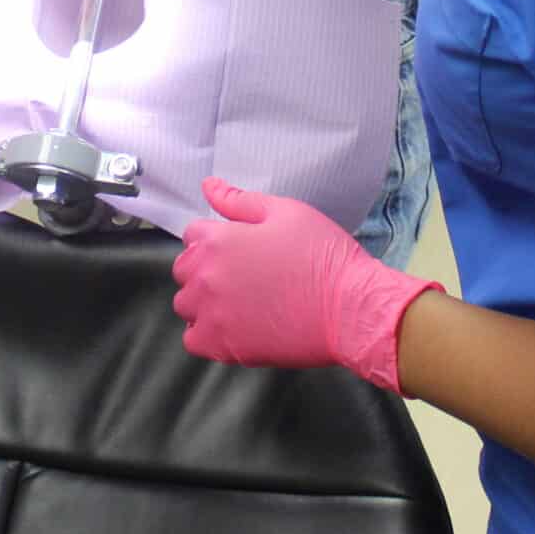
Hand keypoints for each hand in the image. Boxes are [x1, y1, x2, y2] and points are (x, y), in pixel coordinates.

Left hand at [171, 177, 440, 393]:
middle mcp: (206, 278)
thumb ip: (240, 201)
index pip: (192, 235)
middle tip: (242, 275)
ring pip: (186, 306)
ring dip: (203, 301)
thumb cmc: (323, 255)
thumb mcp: (286, 212)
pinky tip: (234, 327)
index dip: (215, 238)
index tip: (239, 248)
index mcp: (217, 241)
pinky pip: (194, 340)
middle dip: (205, 268)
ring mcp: (212, 315)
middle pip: (184, 270)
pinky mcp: (224, 347)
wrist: (350, 308)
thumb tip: (209, 186)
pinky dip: (207, 334)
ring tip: (238, 302)